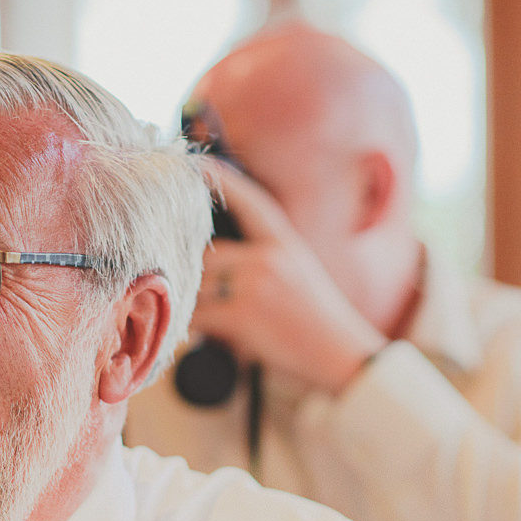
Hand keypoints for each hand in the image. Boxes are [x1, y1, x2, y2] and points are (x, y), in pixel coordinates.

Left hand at [194, 161, 386, 394]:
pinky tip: (194, 332)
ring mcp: (254, 284)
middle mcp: (268, 255)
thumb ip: (261, 258)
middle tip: (178, 282)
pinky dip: (190, 326)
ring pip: (196, 285)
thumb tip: (211, 261)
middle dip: (189, 271)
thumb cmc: (317, 320)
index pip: (248, 201)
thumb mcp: (298, 271)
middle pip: (206, 254)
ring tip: (191, 314)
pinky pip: (197, 316)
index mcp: (284, 240)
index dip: (220, 179)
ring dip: (188, 302)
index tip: (194, 163)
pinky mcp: (241, 315)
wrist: (342, 356)